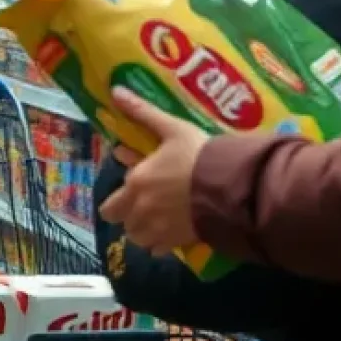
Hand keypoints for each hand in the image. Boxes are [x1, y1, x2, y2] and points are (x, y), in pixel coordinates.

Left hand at [98, 87, 209, 252]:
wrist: (230, 186)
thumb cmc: (197, 154)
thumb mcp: (170, 128)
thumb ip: (142, 112)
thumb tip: (116, 90)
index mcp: (136, 183)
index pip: (110, 206)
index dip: (116, 201)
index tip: (127, 193)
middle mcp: (142, 210)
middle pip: (123, 225)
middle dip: (128, 219)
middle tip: (141, 208)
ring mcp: (161, 230)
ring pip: (140, 240)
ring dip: (144, 232)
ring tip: (157, 221)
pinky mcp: (181, 242)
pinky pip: (162, 250)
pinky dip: (163, 244)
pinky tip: (173, 234)